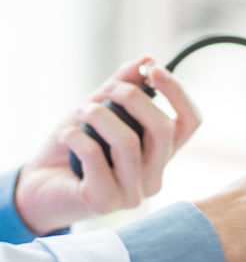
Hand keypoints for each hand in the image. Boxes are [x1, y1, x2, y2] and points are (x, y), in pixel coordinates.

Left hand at [14, 56, 200, 234]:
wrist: (38, 186)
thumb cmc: (72, 149)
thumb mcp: (99, 109)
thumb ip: (123, 87)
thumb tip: (147, 59)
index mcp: (160, 155)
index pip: (190, 123)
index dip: (178, 93)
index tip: (153, 70)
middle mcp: (153, 176)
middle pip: (164, 130)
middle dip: (134, 98)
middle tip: (109, 89)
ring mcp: (133, 193)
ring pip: (129, 143)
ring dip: (100, 116)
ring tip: (82, 111)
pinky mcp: (106, 202)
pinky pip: (96, 158)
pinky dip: (77, 137)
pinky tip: (67, 135)